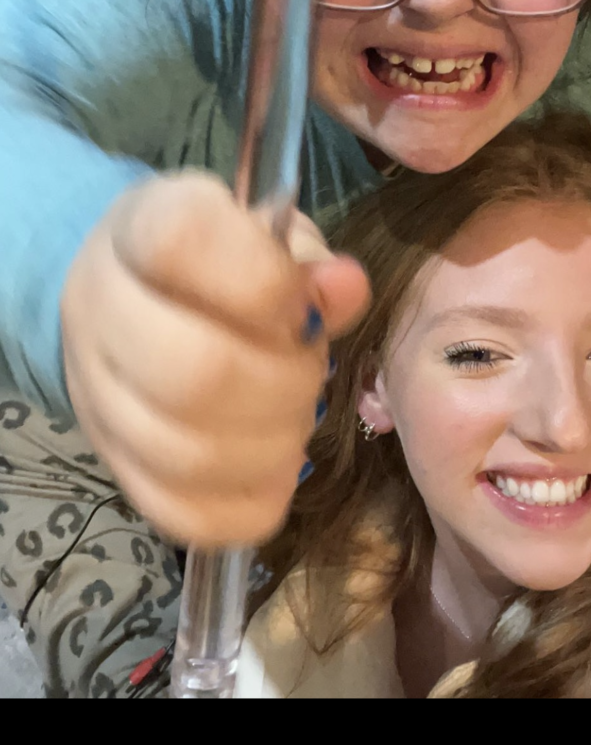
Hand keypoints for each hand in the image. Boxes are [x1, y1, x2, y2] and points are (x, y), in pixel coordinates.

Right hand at [61, 172, 369, 546]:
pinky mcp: (115, 467)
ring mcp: (98, 397)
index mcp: (141, 229)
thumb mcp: (260, 235)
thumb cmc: (214, 260)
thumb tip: (346, 287)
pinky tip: (276, 468)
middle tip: (310, 372)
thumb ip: (307, 262)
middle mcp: (101, 310)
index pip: (181, 241)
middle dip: (282, 383)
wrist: (124, 295)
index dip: (260, 278)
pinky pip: (183, 515)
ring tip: (295, 418)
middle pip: (191, 370)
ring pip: (187, 453)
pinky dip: (250, 503)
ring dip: (272, 445)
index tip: (300, 300)